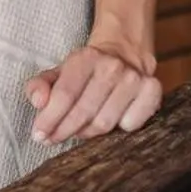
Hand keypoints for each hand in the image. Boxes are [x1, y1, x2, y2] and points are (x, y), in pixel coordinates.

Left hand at [26, 36, 161, 145]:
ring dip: (88, 132)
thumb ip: (40, 85)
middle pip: (84, 112)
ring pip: (105, 123)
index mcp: (85, 57)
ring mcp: (134, 79)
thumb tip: (38, 102)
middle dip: (64, 130)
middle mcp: (112, 66)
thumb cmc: (86, 70)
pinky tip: (111, 120)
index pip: (65, 94)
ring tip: (80, 129)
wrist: (124, 52)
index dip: (50, 118)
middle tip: (54, 138)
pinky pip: (131, 125)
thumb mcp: (58, 72)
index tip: (39, 135)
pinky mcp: (153, 90)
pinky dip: (119, 129)